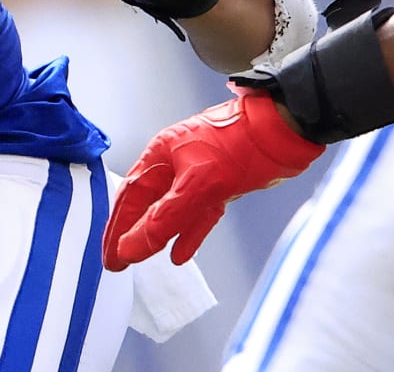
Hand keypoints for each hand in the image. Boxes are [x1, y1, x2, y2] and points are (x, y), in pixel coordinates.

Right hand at [102, 89, 324, 270]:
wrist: (283, 132)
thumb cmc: (238, 145)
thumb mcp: (196, 186)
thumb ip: (163, 220)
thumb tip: (130, 248)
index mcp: (161, 153)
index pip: (130, 196)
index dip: (117, 227)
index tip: (110, 255)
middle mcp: (175, 162)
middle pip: (146, 203)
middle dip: (132, 233)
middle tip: (119, 262)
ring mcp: (198, 173)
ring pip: (171, 210)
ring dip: (157, 235)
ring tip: (141, 258)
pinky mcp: (220, 184)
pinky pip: (197, 213)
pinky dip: (189, 232)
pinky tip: (181, 253)